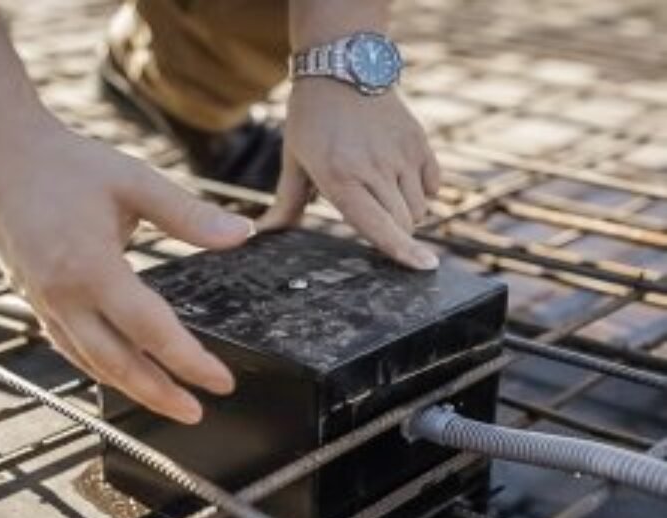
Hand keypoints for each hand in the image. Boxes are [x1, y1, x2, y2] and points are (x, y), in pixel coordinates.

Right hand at [0, 113, 251, 423]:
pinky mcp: (33, 299)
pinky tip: (116, 372)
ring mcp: (44, 302)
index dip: (189, 362)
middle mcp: (64, 296)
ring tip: (166, 402)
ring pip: (90, 362)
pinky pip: (68, 346)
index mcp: (92, 268)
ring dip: (130, 388)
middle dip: (160, 394)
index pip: (151, 331)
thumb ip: (188, 214)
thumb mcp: (133, 180)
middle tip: (196, 412)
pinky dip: (97, 367)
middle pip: (118, 363)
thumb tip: (241, 235)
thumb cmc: (64, 163)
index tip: (221, 382)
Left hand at [261, 81, 440, 269]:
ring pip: (419, 209)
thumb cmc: (311, 118)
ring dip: (406, 215)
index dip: (401, 250)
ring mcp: (400, 154)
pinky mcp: (419, 142)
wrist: (342, 67)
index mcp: (339, 177)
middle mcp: (374, 168)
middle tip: (374, 218)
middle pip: (402, 224)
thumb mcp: (294, 159)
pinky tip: (400, 179)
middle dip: (394, 235)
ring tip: (382, 194)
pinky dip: (422, 193)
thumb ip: (287, 202)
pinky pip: (433, 186)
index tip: (425, 269)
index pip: (377, 224)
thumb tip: (265, 233)